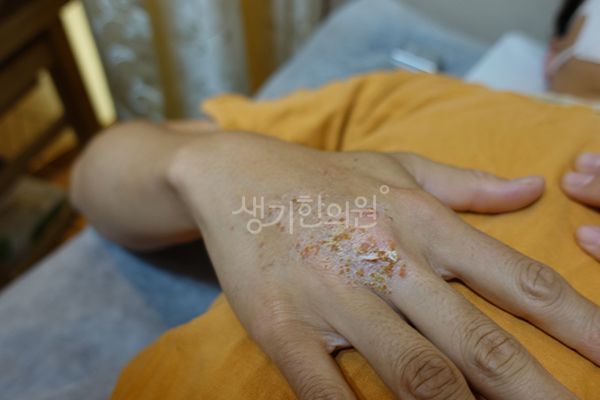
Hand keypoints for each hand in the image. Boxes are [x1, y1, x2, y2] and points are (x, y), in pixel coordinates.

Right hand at [170, 131, 598, 399]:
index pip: (520, 280)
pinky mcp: (279, 325)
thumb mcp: (397, 168)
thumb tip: (533, 189)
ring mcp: (332, 295)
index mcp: (423, 222)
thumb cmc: (323, 176)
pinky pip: (327, 390)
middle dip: (538, 395)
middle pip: (480, 345)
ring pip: (416, 374)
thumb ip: (467, 184)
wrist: (233, 175)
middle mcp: (387, 259)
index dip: (581, 326)